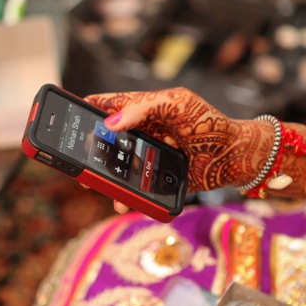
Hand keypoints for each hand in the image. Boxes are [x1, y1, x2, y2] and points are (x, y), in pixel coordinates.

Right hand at [85, 87, 273, 212]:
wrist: (235, 155)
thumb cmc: (209, 122)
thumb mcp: (177, 104)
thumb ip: (143, 108)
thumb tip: (110, 123)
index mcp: (144, 110)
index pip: (108, 106)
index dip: (88, 109)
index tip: (70, 114)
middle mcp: (142, 133)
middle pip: (106, 139)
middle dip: (90, 148)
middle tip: (77, 156)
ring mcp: (148, 156)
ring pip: (116, 166)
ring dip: (103, 175)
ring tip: (92, 182)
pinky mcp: (156, 177)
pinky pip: (134, 187)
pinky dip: (124, 196)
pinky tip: (120, 201)